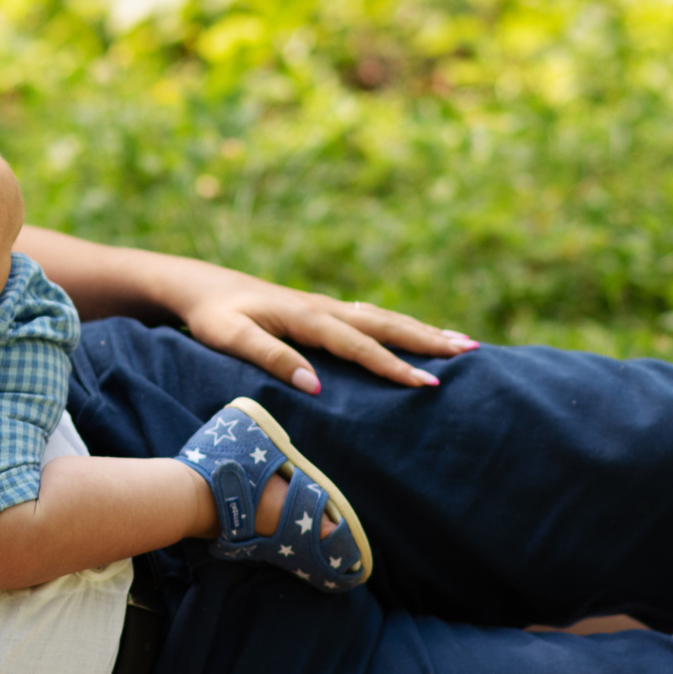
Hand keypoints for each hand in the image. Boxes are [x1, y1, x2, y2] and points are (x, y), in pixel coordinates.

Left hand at [173, 266, 474, 391]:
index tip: (425, 384)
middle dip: (428, 339)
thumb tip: (315, 386)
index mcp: (306, 317)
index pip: (358, 345)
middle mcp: (324, 308)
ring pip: (383, 319)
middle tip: (471, 352)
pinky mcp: (323, 313)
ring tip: (463, 343)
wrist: (202, 287)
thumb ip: (270, 357)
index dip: (392, 366)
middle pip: (385, 324)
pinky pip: (371, 320)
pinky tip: (420, 336)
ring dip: (423, 331)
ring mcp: (326, 308)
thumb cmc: (212, 317)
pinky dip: (401, 327)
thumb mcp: (230, 338)